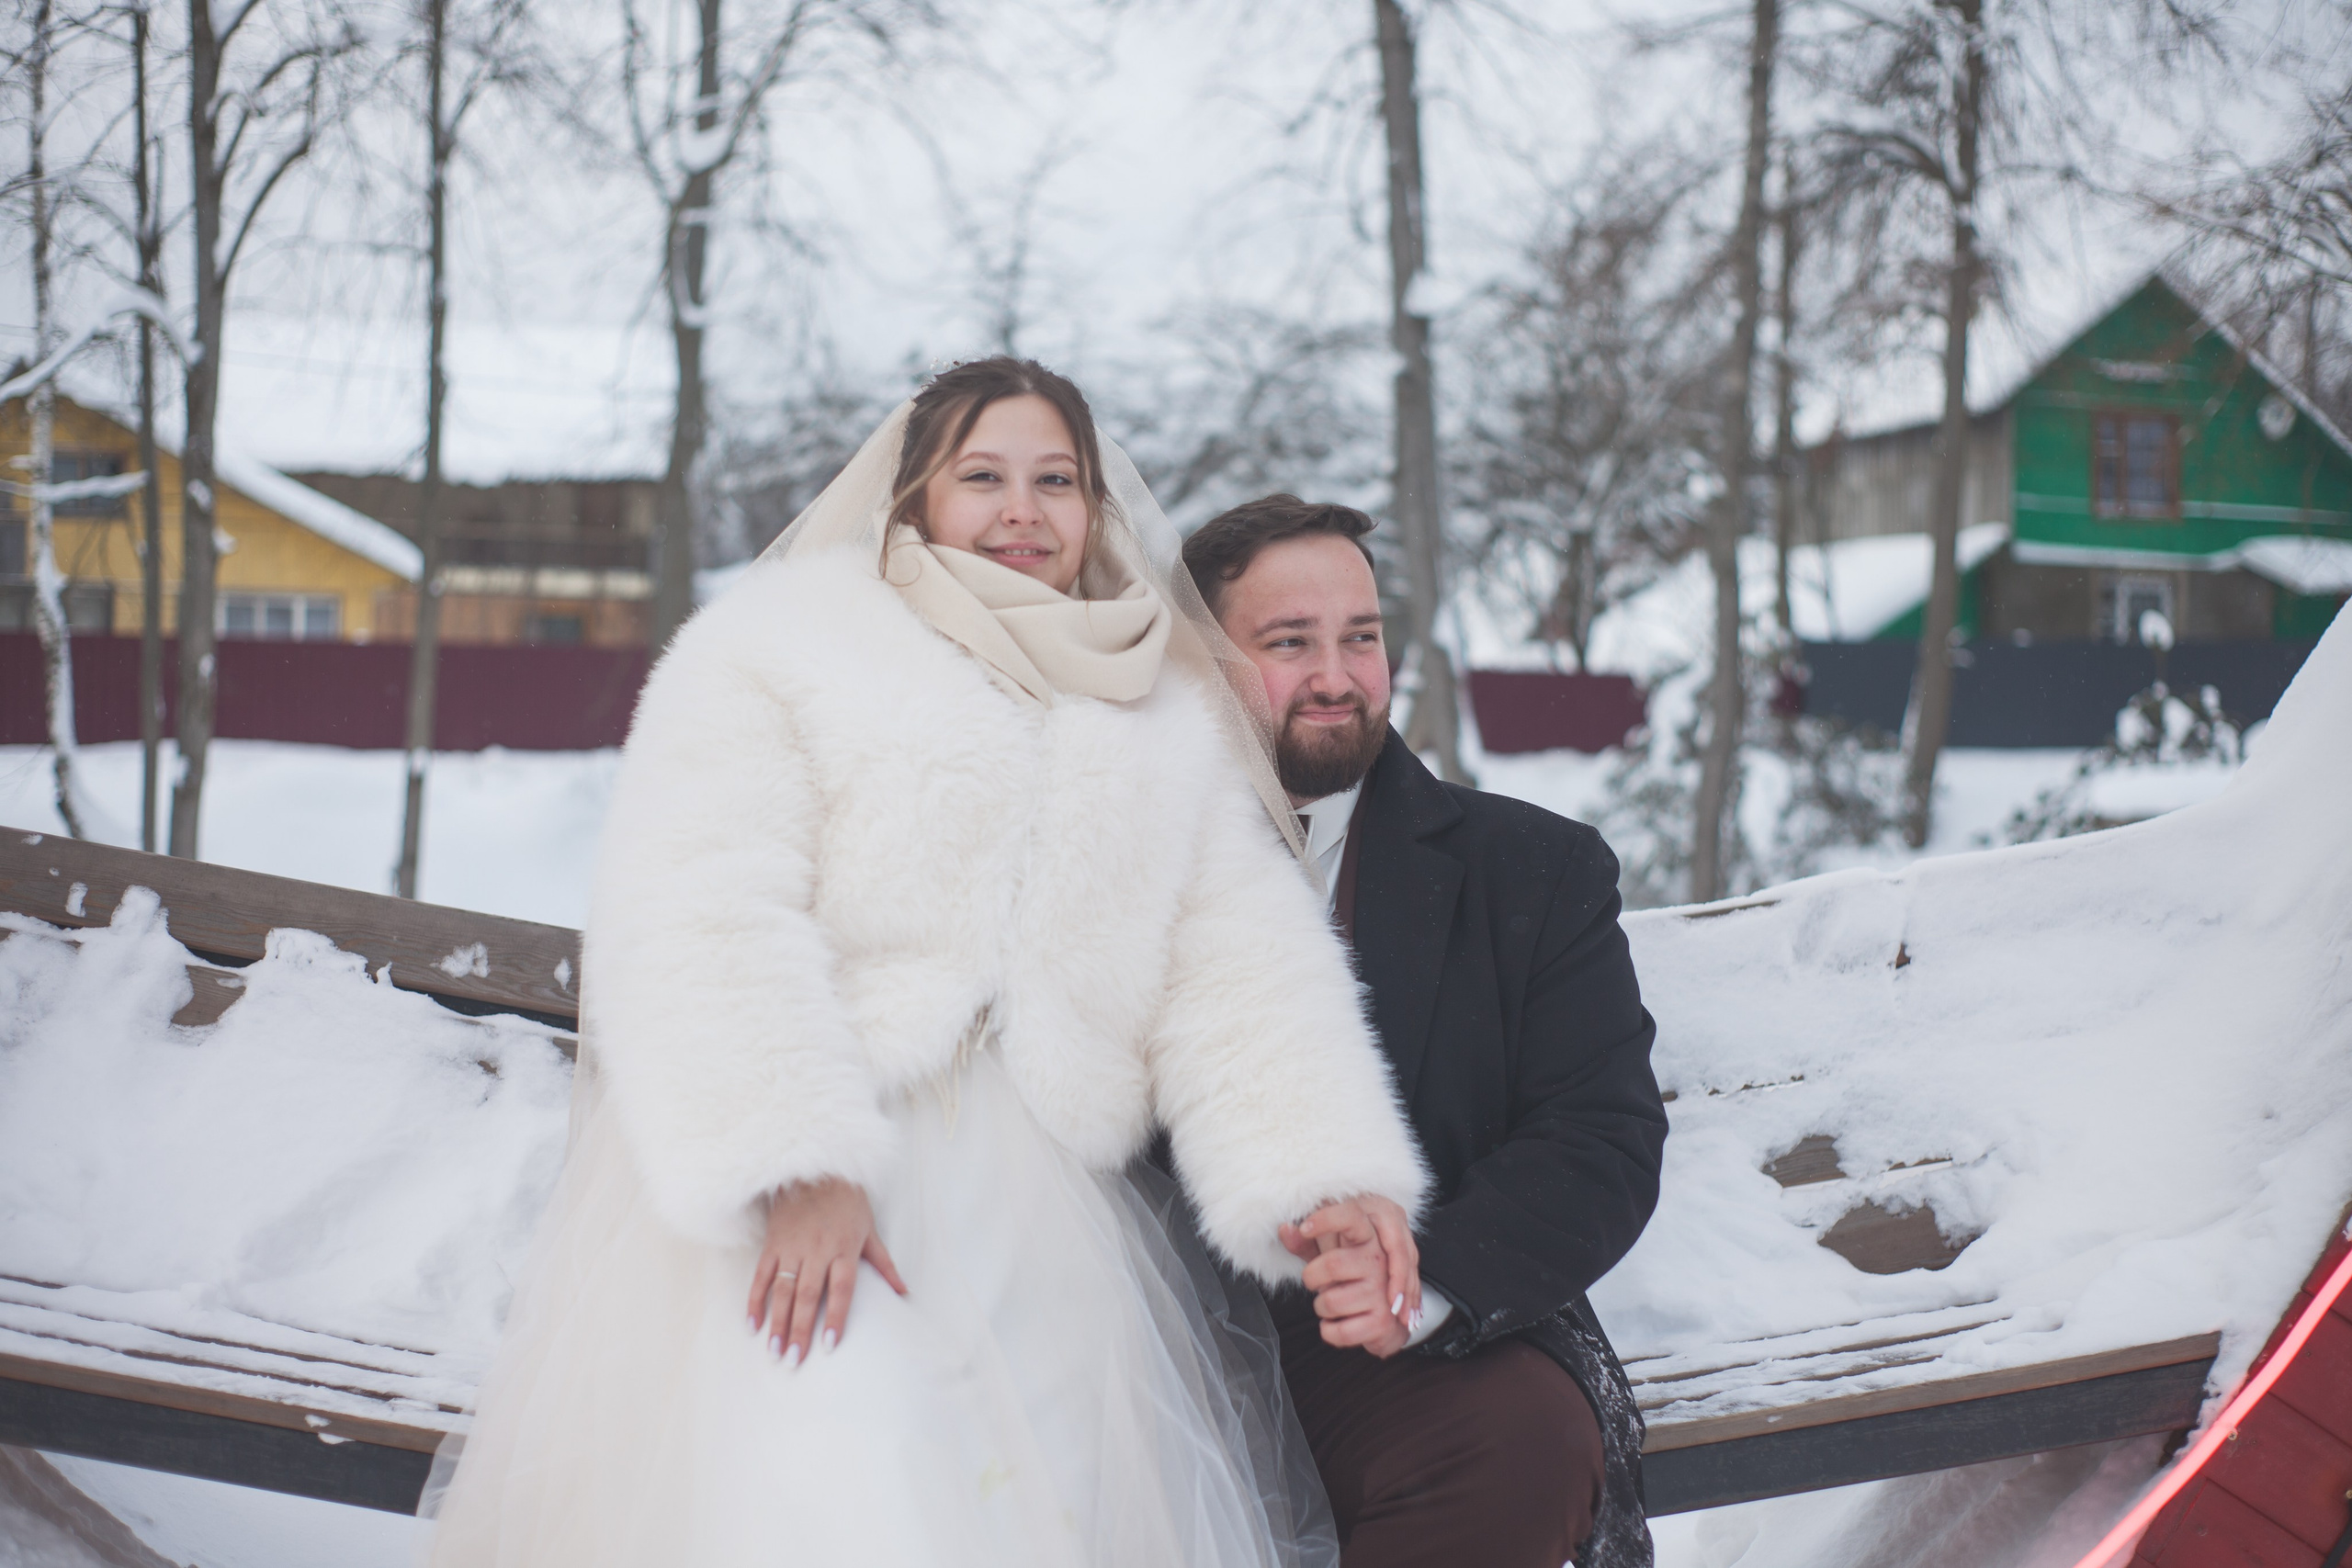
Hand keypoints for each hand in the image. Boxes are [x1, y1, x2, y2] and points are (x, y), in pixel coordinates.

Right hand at [746, 1177, 907, 1366]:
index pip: (840, 1290)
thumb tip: (905, 1292)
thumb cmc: (847, 1201)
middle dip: (800, 1330)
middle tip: (793, 1361)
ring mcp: (791, 1247)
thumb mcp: (870, 1229)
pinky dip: (756, 1300)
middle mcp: (816, 1251)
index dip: (835, 1317)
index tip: (829, 1345)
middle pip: (808, 1296)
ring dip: (777, 1322)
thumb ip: (884, 1264)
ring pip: (783, 1291)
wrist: (815, 1167)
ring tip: (774, 1351)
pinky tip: (753, 1325)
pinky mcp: (772, 1243)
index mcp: (843, 1249)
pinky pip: (761, 1276)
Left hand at [1278, 1194, 1419, 1358]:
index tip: (1304, 1228)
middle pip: (1332, 1264)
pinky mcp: (1382, 1322)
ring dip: (1320, 1307)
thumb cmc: (1353, 1281)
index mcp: (1368, 1237)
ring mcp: (1383, 1291)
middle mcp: (1379, 1261)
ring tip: (1330, 1305)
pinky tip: (1335, 1325)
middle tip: (1314, 1282)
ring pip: (1330, 1301)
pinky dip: (1328, 1331)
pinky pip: (1338, 1331)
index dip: (1326, 1219)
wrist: (1388, 1320)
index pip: (1351, 1216)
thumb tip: (1284, 1228)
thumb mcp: (1330, 1256)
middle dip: (1311, 1278)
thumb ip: (1306, 1243)